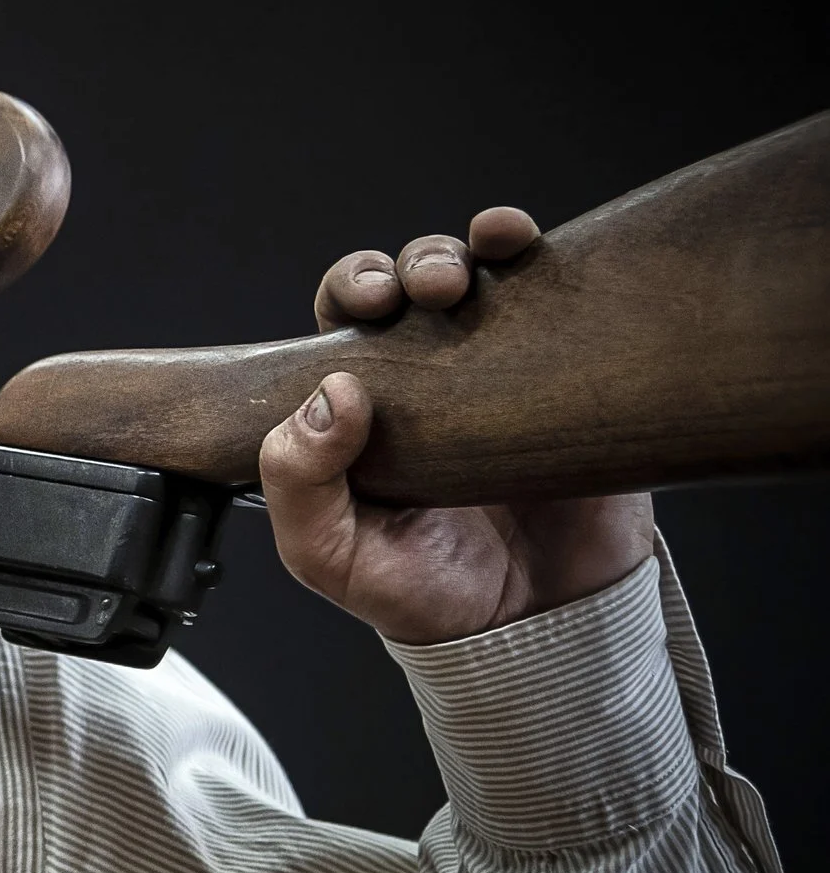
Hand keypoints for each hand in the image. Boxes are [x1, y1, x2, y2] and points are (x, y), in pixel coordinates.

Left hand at [260, 207, 655, 645]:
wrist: (534, 628)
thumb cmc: (420, 591)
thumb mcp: (327, 555)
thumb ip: (298, 484)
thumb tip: (329, 395)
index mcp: (362, 402)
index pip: (346, 317)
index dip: (354, 288)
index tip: (370, 300)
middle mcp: (432, 372)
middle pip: (412, 281)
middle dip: (413, 263)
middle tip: (427, 289)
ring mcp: (505, 368)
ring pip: (483, 276)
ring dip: (467, 252)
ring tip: (467, 278)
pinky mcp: (575, 377)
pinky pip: (561, 301)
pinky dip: (547, 257)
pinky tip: (531, 245)